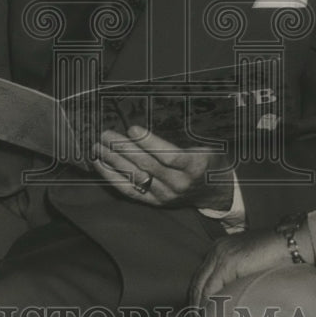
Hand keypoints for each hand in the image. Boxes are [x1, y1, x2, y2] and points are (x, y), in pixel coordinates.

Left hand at [91, 126, 233, 209]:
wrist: (216, 192)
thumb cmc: (209, 160)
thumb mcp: (206, 144)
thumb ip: (184, 136)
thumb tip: (155, 114)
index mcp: (196, 166)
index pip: (169, 156)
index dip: (149, 142)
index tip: (133, 127)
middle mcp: (180, 184)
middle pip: (147, 166)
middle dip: (124, 149)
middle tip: (107, 134)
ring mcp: (166, 195)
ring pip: (136, 177)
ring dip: (114, 161)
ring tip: (99, 146)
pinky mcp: (155, 202)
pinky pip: (130, 190)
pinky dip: (112, 177)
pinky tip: (100, 164)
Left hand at [189, 225, 314, 306]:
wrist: (288, 243)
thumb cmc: (275, 256)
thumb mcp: (249, 266)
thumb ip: (235, 276)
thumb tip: (227, 299)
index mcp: (219, 249)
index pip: (201, 277)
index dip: (196, 298)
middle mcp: (216, 250)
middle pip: (197, 282)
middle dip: (193, 306)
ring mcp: (220, 255)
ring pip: (201, 287)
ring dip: (198, 309)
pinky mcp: (228, 262)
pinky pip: (212, 289)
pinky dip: (208, 305)